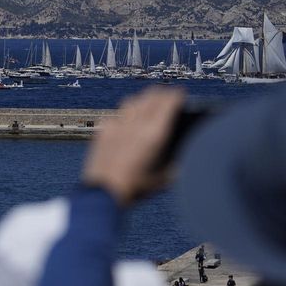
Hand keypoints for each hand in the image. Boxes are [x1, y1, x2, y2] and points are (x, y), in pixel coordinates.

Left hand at [83, 86, 183, 205]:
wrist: (103, 192)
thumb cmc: (135, 189)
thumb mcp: (162, 180)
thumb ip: (174, 167)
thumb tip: (182, 160)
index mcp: (155, 134)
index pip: (168, 103)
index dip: (176, 95)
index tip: (180, 92)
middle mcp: (137, 124)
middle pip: (150, 96)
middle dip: (161, 93)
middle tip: (166, 94)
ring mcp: (117, 125)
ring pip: (132, 101)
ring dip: (142, 99)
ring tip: (147, 102)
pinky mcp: (103, 130)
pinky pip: (115, 115)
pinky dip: (123, 114)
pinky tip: (124, 121)